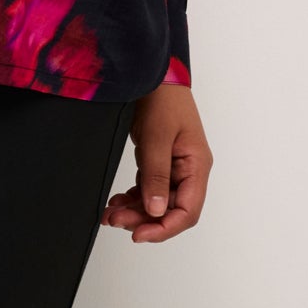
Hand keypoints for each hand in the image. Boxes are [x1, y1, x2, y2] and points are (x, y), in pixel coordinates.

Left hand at [102, 83, 211, 242]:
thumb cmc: (162, 98)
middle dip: (143, 220)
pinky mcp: (158, 160)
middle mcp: (188, 170)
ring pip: (157, 201)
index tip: (139, 235)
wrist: (152, 73)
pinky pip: (148, 188)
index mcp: (196, 166)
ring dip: (135, 211)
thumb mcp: (157, 136)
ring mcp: (173, 166)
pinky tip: (117, 201)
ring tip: (111, 214)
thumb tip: (156, 211)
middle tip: (115, 220)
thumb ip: (156, 174)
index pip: (187, 211)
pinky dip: (133, 197)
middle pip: (171, 209)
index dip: (165, 228)